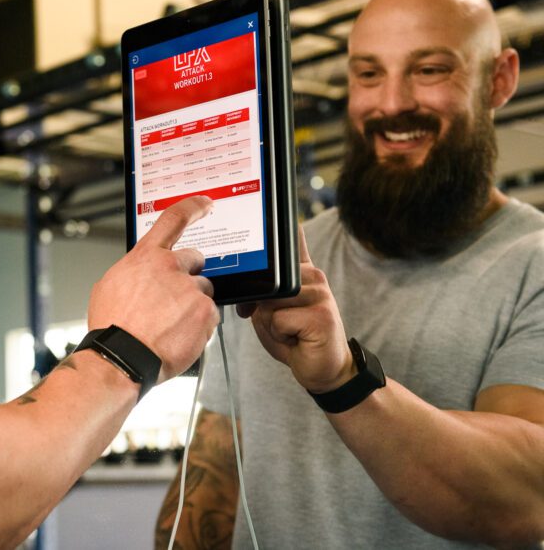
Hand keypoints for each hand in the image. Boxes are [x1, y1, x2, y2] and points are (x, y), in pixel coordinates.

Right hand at [88, 196, 219, 382]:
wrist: (122, 357)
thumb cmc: (112, 327)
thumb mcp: (110, 285)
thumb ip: (134, 270)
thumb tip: (142, 271)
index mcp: (146, 257)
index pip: (174, 219)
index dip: (193, 207)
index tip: (204, 203)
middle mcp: (170, 268)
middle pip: (196, 259)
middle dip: (190, 275)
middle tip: (174, 297)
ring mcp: (190, 290)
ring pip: (203, 290)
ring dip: (193, 303)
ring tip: (171, 323)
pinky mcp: (205, 313)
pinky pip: (210, 315)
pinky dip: (199, 325)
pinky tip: (178, 334)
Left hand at [237, 227, 353, 393]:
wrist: (322, 369)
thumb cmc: (293, 336)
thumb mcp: (272, 310)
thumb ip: (262, 291)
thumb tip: (248, 278)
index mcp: (301, 273)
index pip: (293, 242)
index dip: (287, 224)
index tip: (282, 202)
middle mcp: (313, 277)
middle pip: (267, 280)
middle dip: (259, 304)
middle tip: (273, 321)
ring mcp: (320, 294)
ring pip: (270, 301)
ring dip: (270, 322)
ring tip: (289, 330)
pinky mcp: (322, 315)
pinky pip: (279, 319)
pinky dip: (279, 334)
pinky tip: (297, 339)